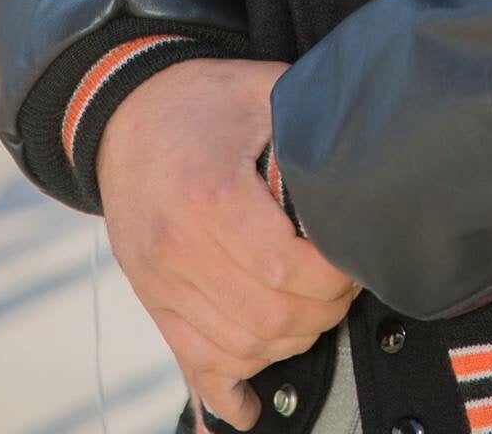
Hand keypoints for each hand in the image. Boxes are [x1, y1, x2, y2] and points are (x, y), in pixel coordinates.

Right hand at [97, 56, 357, 430]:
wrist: (125, 110)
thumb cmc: (204, 98)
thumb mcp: (262, 90)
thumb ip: (311, 124)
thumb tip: (366, 155)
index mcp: (210, 193)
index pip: (285, 269)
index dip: (333, 277)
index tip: (355, 259)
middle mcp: (180, 246)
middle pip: (267, 318)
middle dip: (323, 312)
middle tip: (345, 285)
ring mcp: (161, 280)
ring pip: (237, 349)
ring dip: (290, 343)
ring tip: (316, 311)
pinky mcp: (153, 299)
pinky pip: (194, 362)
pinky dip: (231, 385)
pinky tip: (254, 401)